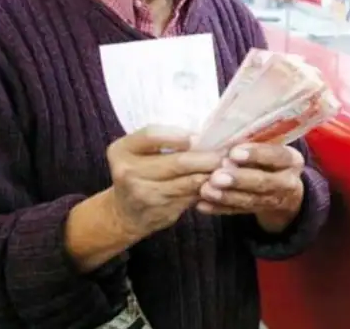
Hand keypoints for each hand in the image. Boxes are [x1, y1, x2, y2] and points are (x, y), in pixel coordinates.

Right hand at [106, 125, 222, 238]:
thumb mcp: (137, 151)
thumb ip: (160, 140)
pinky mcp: (163, 211)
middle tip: (226, 152)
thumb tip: (202, 136)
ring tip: (228, 165)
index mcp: (121, 151)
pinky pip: (192, 196)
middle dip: (206, 156)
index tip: (199, 136)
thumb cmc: (137, 173)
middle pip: (177, 162)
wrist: (125, 214)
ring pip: (189, 181)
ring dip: (212, 173)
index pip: (152, 135)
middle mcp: (129, 173)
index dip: (178, 135)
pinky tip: (220, 182)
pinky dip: (208, 188)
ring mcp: (146, 195)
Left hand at [197, 143, 304, 231]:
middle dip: (238, 179)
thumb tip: (223, 144)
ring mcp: (275, 200)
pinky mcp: (260, 213)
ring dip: (226, 196)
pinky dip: (219, 208)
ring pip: (250, 200)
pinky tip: (202, 205)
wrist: (284, 187)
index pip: (276, 155)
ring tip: (205, 191)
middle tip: (216, 177)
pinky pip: (238, 212)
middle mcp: (288, 182)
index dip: (256, 154)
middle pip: (263, 182)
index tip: (233, 153)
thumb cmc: (269, 157)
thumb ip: (252, 145)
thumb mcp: (270, 147)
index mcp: (291, 159)